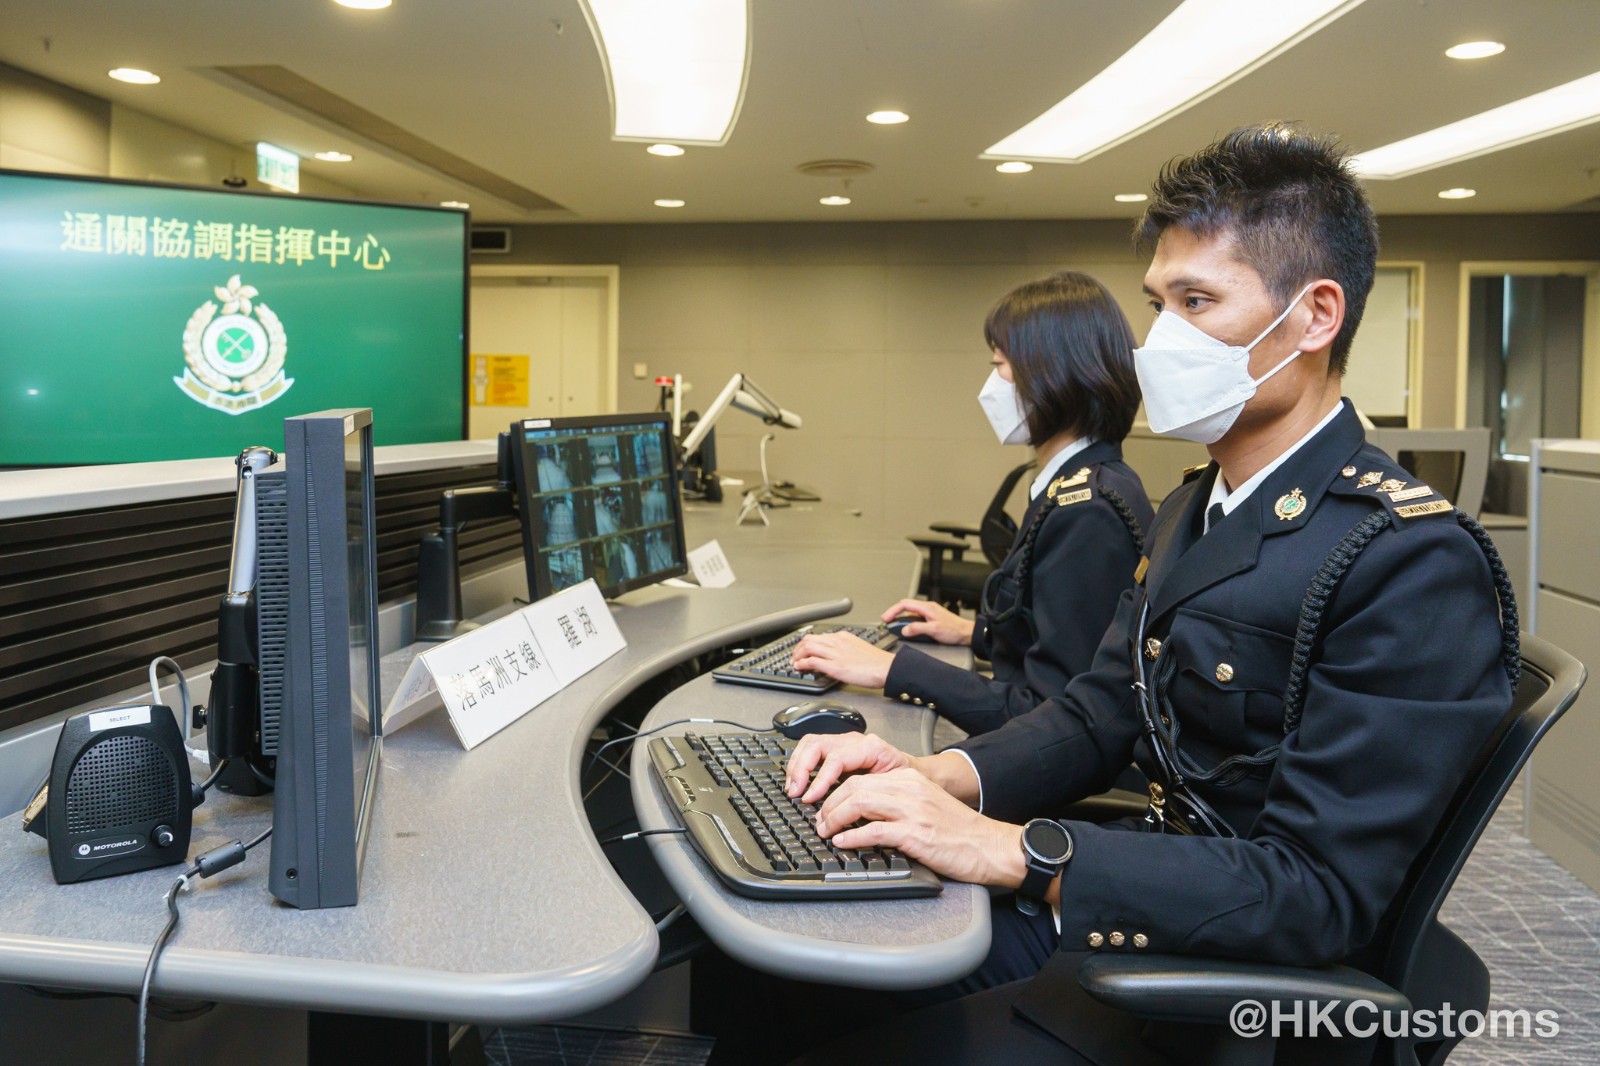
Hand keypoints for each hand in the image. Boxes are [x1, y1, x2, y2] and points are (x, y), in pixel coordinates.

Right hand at [785, 731, 911, 802]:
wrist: (914, 773)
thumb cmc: (907, 782)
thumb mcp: (895, 788)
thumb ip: (873, 796)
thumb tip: (849, 812)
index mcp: (871, 747)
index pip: (836, 758)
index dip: (820, 779)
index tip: (810, 798)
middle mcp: (854, 742)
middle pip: (817, 745)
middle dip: (802, 769)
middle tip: (796, 792)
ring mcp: (844, 744)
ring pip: (810, 744)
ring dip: (797, 766)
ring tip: (793, 788)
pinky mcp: (837, 750)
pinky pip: (812, 750)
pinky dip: (801, 765)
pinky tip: (799, 782)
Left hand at [792, 632, 895, 688]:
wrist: (887, 668)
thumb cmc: (877, 662)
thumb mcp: (858, 648)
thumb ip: (845, 648)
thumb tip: (835, 655)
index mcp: (843, 637)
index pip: (819, 636)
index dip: (806, 644)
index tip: (803, 650)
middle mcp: (838, 642)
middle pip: (809, 639)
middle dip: (798, 648)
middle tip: (794, 657)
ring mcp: (836, 654)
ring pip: (808, 647)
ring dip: (797, 655)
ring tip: (793, 663)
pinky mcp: (836, 666)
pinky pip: (813, 661)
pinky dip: (802, 663)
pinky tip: (798, 667)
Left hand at [813, 768, 1025, 887]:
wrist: (989, 846)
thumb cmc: (958, 832)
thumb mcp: (924, 806)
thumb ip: (896, 803)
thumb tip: (860, 815)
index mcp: (910, 779)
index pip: (861, 777)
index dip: (835, 791)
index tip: (824, 806)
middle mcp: (909, 789)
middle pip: (854, 786)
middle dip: (829, 804)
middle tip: (819, 821)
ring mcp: (913, 810)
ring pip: (860, 803)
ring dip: (835, 818)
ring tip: (826, 831)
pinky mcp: (916, 834)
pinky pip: (875, 831)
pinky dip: (853, 837)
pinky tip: (844, 843)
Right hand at [880, 599, 974, 645]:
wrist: (967, 633)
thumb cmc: (954, 630)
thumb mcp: (934, 630)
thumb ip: (918, 629)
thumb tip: (904, 630)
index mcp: (926, 607)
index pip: (904, 604)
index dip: (893, 610)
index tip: (885, 618)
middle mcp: (927, 608)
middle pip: (905, 606)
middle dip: (894, 613)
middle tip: (886, 621)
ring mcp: (929, 613)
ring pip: (910, 612)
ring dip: (900, 617)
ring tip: (893, 625)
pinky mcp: (931, 619)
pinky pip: (915, 618)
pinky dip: (907, 621)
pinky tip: (906, 628)